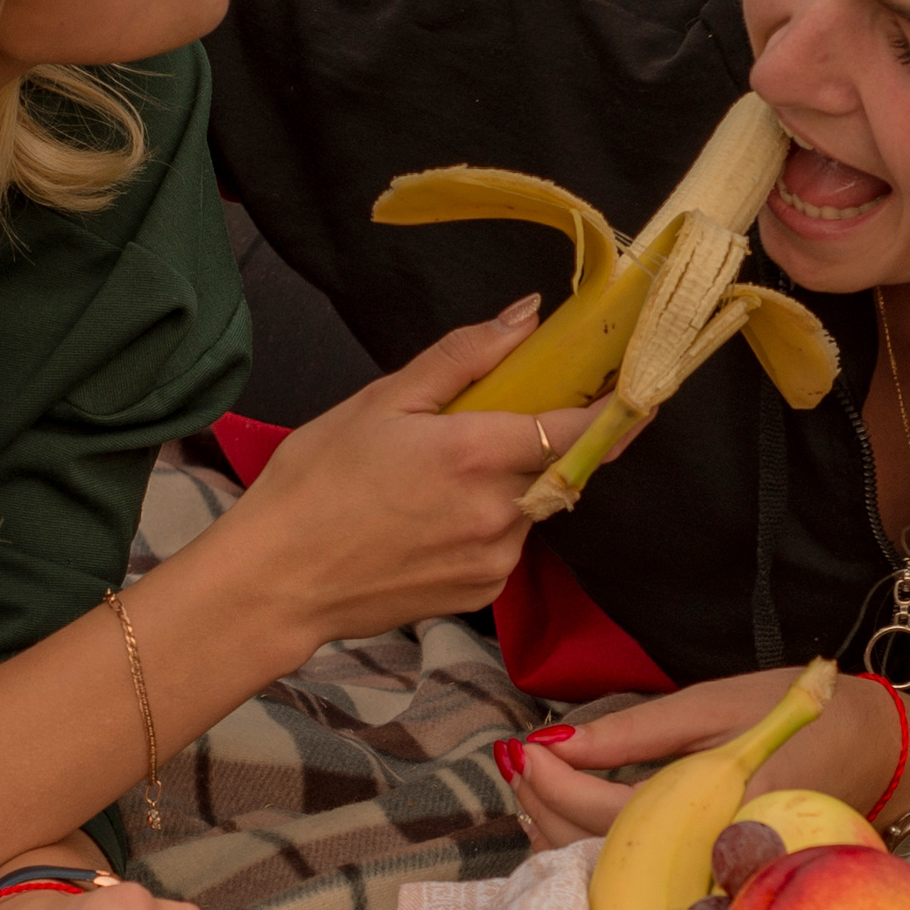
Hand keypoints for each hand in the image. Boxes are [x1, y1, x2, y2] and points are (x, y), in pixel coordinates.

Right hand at [201, 297, 603, 650]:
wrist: (277, 580)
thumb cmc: (316, 482)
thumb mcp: (382, 400)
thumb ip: (463, 356)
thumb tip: (525, 315)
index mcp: (476, 453)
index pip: (579, 428)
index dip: (614, 409)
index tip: (632, 390)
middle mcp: (499, 511)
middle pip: (554, 464)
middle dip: (533, 442)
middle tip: (477, 430)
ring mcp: (494, 560)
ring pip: (530, 505)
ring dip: (504, 485)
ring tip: (432, 483)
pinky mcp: (482, 593)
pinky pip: (506, 545)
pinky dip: (485, 525)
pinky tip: (427, 521)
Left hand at [509, 670, 909, 849]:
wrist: (878, 751)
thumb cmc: (799, 718)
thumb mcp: (712, 707)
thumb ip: (633, 732)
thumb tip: (557, 745)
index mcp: (724, 807)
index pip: (616, 817)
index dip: (559, 787)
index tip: (525, 747)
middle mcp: (719, 857)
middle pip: (606, 858)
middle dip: (547, 811)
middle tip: (519, 761)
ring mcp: (718, 877)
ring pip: (617, 878)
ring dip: (562, 833)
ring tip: (536, 782)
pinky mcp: (715, 880)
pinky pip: (641, 878)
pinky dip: (595, 848)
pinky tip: (571, 814)